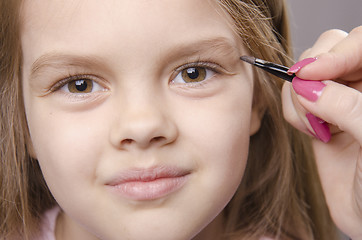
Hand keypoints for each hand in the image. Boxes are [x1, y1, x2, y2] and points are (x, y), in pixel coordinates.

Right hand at [282, 26, 361, 238]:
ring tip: (316, 128)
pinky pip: (294, 99)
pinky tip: (312, 132)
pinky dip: (293, 112)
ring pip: (306, 75)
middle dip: (313, 75)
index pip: (360, 43)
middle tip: (312, 104)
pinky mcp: (319, 117)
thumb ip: (347, 106)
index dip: (336, 52)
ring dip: (299, 98)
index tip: (312, 74)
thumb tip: (307, 86)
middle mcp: (361, 86)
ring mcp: (339, 101)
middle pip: (328, 51)